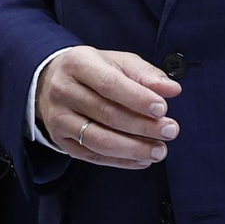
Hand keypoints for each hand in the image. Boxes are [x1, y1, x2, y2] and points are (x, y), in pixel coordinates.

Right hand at [36, 46, 181, 168]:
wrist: (52, 83)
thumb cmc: (94, 71)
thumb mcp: (118, 62)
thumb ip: (146, 74)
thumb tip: (172, 89)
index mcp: (78, 63)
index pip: (109, 83)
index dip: (137, 98)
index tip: (162, 108)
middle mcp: (63, 91)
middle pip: (106, 114)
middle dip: (142, 126)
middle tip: (170, 131)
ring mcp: (58, 118)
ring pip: (98, 140)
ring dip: (133, 149)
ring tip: (159, 151)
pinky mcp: (60, 141)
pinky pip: (93, 156)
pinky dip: (120, 161)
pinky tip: (142, 159)